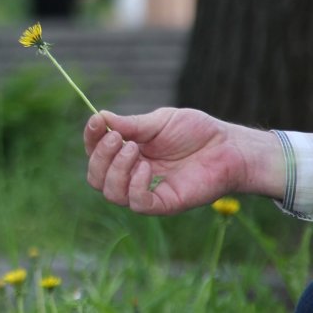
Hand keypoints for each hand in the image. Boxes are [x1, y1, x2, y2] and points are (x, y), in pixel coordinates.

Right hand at [84, 108, 281, 214]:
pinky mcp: (165, 204)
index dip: (90, 139)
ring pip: (111, 193)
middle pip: (95, 177)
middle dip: (100, 156)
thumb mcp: (159, 121)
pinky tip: (146, 168)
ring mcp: (148, 191)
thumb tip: (100, 117)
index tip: (96, 121)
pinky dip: (135, 186)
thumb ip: (131, 124)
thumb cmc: (196, 132)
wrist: (229, 146)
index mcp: (127, 154)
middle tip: (118, 138)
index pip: (95, 153)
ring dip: (115, 169)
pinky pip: (137, 204)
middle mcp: (132, 175)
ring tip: (135, 149)